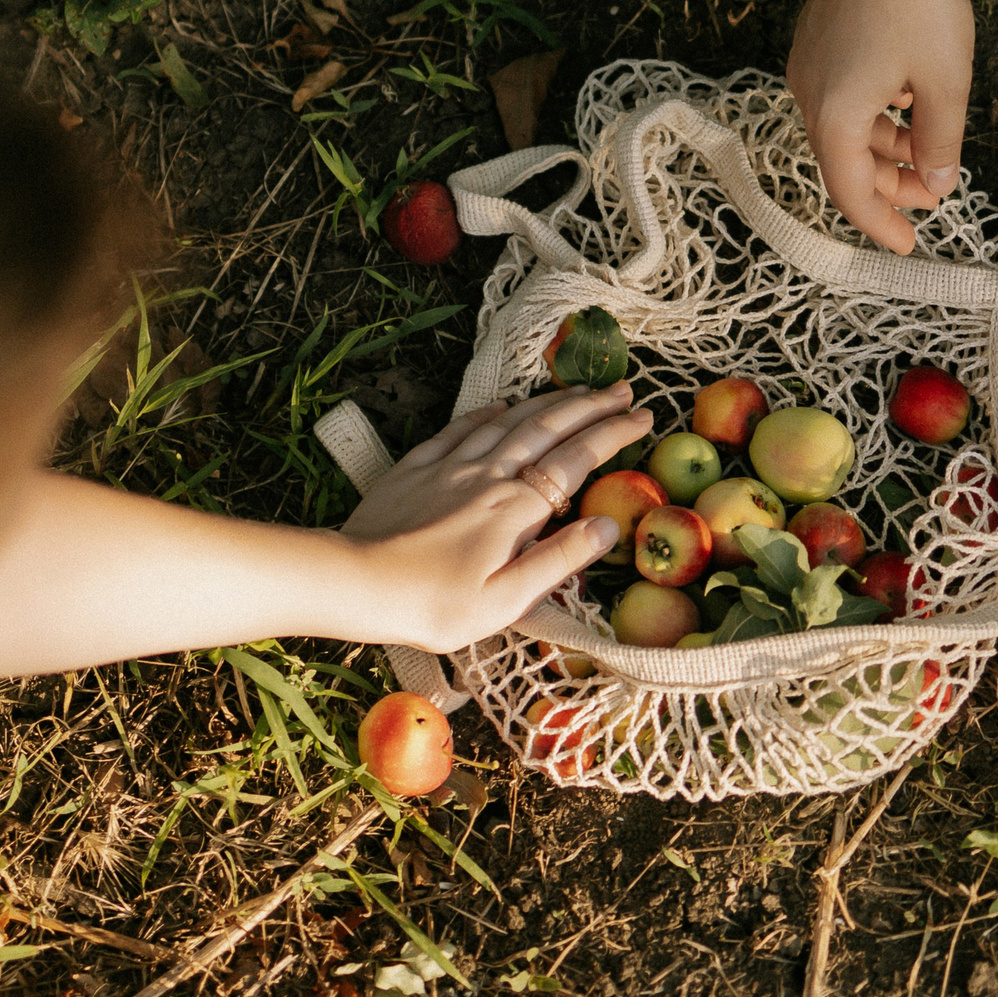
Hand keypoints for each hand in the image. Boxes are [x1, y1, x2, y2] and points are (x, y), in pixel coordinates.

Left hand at [339, 384, 651, 652]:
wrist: (355, 583)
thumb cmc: (434, 605)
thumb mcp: (506, 600)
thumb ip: (559, 560)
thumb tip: (608, 525)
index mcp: (516, 508)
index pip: (576, 460)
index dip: (613, 435)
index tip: (643, 418)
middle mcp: (489, 475)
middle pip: (547, 428)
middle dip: (590, 406)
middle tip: (623, 390)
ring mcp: (451, 466)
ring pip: (508, 420)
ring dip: (548, 402)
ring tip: (577, 391)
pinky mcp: (417, 467)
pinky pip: (459, 428)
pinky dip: (487, 412)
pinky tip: (499, 405)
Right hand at [788, 0, 975, 253]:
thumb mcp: (946, 81)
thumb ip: (941, 143)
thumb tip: (937, 183)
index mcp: (834, 115)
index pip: (850, 193)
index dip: (881, 224)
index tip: (907, 243)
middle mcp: (808, 93)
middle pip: (844, 161)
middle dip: (889, 183)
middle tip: (933, 192)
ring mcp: (808, 63)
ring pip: (845, 126)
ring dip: (885, 145)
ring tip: (929, 145)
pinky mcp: (816, 38)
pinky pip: (842, 93)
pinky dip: (874, 110)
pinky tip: (910, 97)